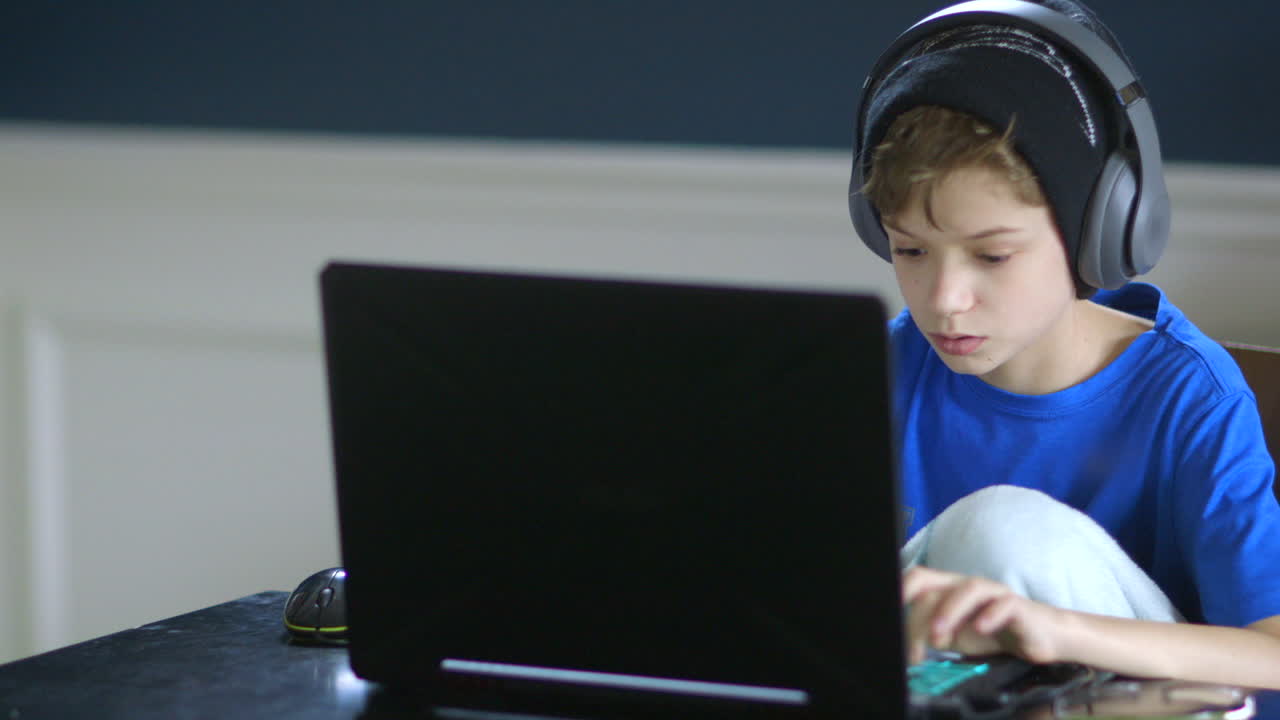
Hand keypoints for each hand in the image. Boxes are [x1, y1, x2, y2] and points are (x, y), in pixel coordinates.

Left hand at [902, 565, 1064, 664]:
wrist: (1038, 636)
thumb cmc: (991, 631)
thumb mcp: (953, 635)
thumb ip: (930, 633)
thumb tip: (908, 644)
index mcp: (948, 589)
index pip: (919, 580)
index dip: (901, 590)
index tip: (889, 612)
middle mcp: (967, 586)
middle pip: (936, 587)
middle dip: (920, 618)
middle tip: (915, 650)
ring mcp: (993, 593)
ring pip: (969, 589)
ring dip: (949, 611)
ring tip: (938, 637)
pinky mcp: (1018, 606)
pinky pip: (1004, 605)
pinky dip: (990, 615)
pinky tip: (981, 628)